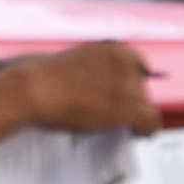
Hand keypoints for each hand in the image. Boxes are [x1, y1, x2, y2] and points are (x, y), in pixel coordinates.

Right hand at [14, 41, 157, 133]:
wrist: (32, 89)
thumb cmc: (41, 77)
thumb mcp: (72, 64)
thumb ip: (91, 73)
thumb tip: (97, 90)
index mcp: (112, 47)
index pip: (137, 65)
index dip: (132, 83)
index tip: (126, 95)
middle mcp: (126, 61)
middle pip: (141, 86)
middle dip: (132, 101)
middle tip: (120, 118)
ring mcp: (129, 83)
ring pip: (145, 105)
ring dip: (136, 117)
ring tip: (127, 129)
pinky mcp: (130, 106)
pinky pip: (151, 120)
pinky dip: (148, 130)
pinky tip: (140, 135)